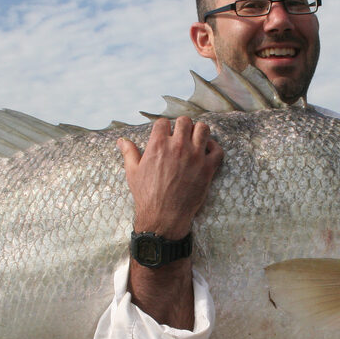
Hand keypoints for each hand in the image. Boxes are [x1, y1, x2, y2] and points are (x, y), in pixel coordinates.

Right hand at [121, 116, 222, 238]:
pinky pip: (218, 150)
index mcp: (158, 145)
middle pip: (185, 121)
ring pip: (203, 129)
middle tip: (181, 135)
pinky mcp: (208, 168)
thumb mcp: (133, 172)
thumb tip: (121, 141)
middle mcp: (178, 146)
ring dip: (199, 132)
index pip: (164, 122)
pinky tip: (207, 152)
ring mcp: (195, 156)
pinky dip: (214, 148)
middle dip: (182, 126)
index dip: (164, 127)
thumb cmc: (147, 195)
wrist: (164, 216)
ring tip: (196, 139)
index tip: (165, 134)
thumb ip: (129, 153)